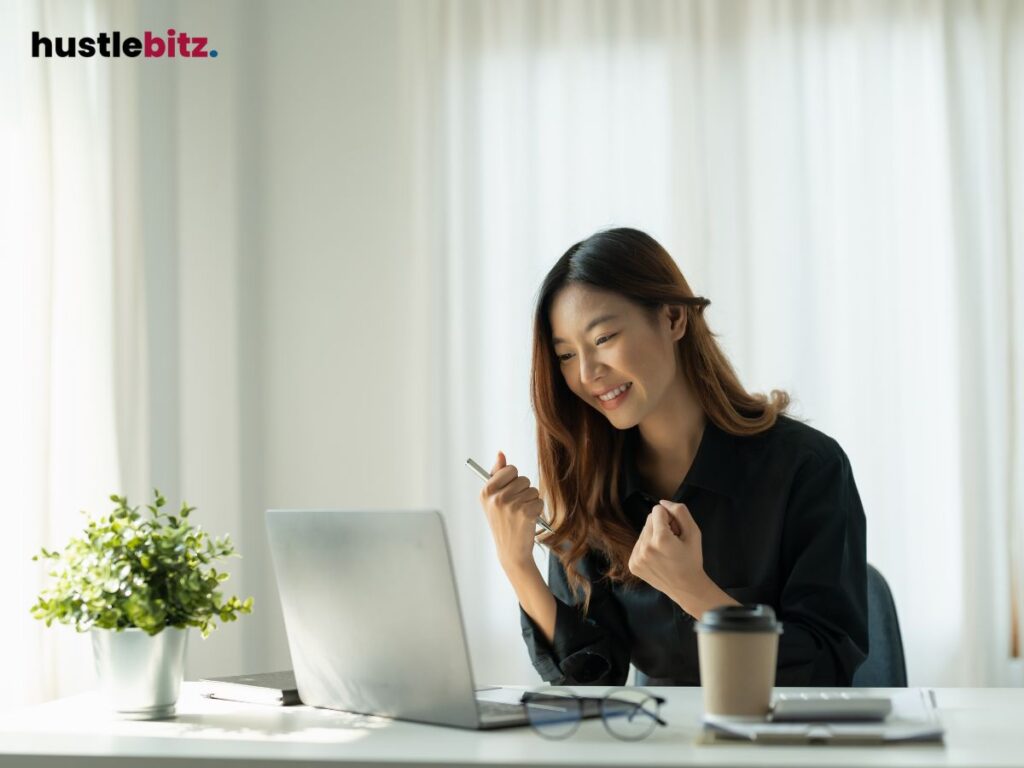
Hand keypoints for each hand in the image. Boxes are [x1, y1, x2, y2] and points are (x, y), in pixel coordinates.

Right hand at [479, 451, 544, 573]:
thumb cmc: (503, 522)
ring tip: (520, 515)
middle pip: (523, 479)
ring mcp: (510, 505)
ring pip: (532, 490)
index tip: (508, 494)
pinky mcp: (525, 513)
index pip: (510, 469)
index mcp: (486, 491)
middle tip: (515, 508)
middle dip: (523, 492)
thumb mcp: (493, 499)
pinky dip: (537, 510)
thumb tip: (501, 453)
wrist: (511, 551)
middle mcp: (496, 497)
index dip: (513, 480)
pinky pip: (539, 501)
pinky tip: (528, 521)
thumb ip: (497, 474)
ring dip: (531, 501)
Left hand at [628, 499, 708, 607]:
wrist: (687, 588)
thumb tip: (662, 502)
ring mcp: (637, 558)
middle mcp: (645, 548)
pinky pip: (638, 545)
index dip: (670, 517)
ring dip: (653, 537)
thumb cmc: (692, 559)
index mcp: (661, 539)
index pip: (657, 510)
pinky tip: (658, 558)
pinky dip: (647, 548)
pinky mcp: (633, 565)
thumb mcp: (694, 532)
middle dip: (661, 526)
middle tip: (673, 542)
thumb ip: (679, 511)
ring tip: (666, 551)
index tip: (677, 531)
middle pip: (649, 520)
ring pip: (643, 532)